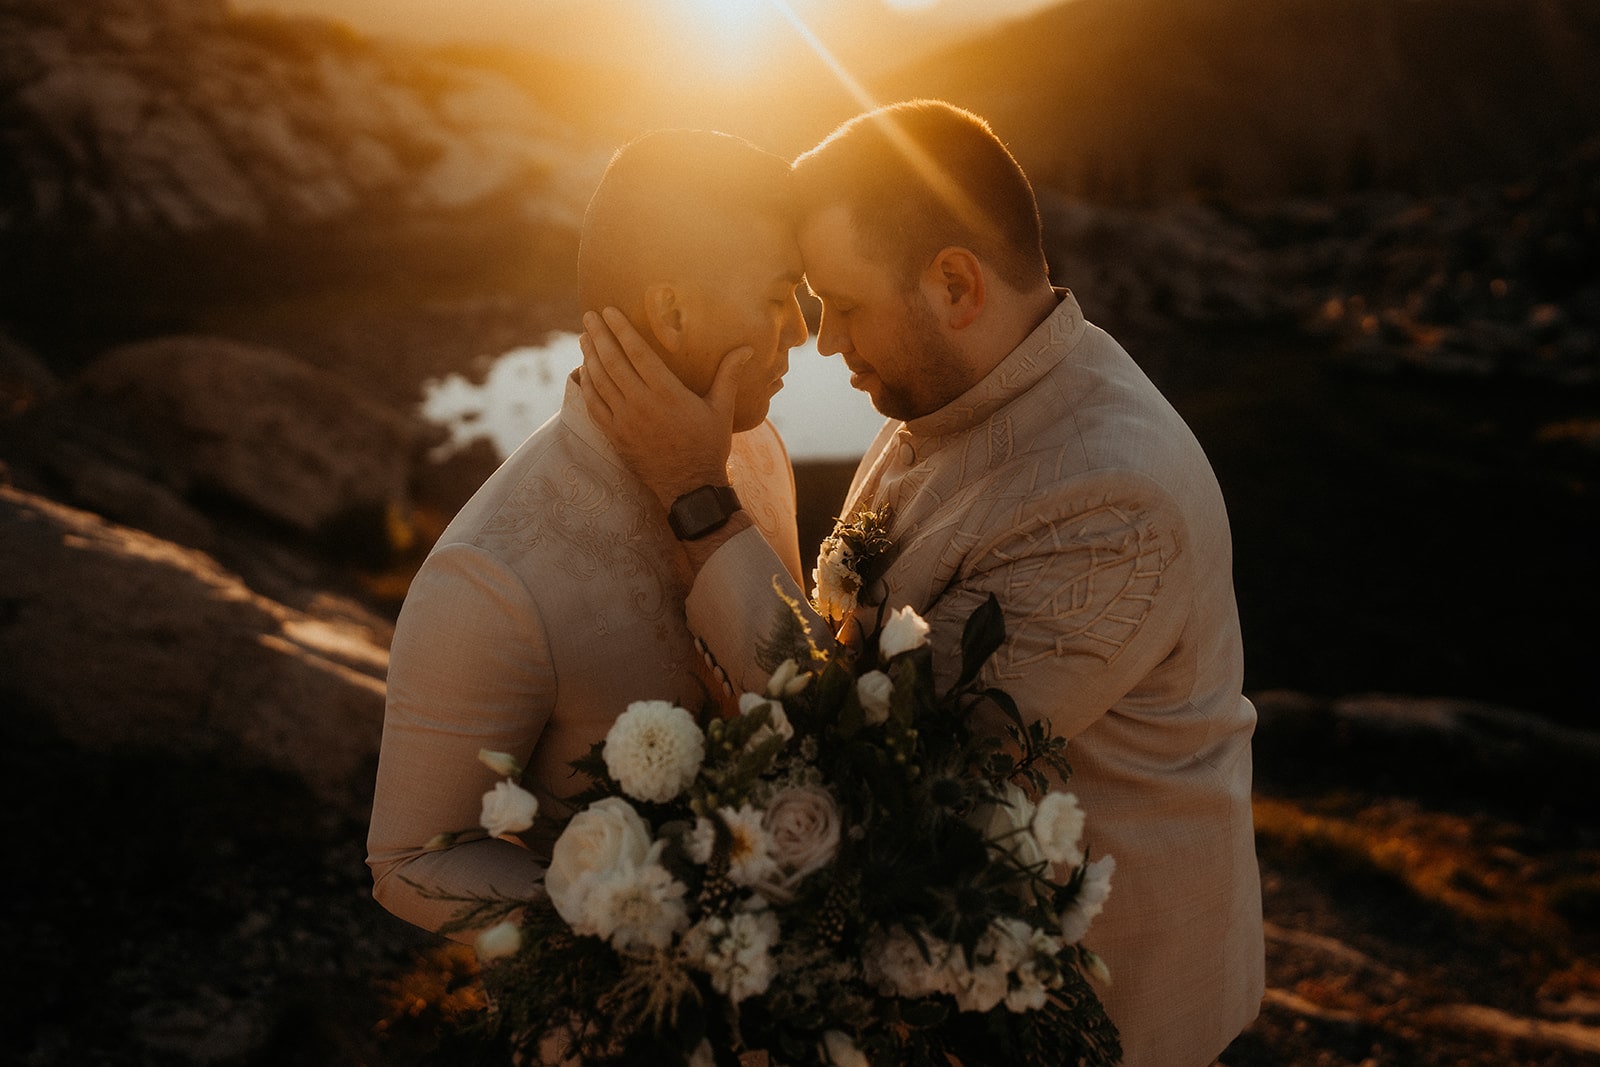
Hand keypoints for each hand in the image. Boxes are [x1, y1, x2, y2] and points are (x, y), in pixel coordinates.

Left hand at [578, 307, 751, 509]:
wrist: (690, 487)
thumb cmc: (708, 446)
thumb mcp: (722, 410)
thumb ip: (728, 376)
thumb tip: (746, 349)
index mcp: (667, 393)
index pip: (637, 353)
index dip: (621, 329)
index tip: (608, 310)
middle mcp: (641, 404)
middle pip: (612, 362)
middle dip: (599, 336)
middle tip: (589, 316)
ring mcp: (625, 421)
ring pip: (599, 381)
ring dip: (590, 356)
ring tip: (584, 337)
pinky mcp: (615, 436)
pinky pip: (594, 405)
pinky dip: (586, 385)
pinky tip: (584, 372)